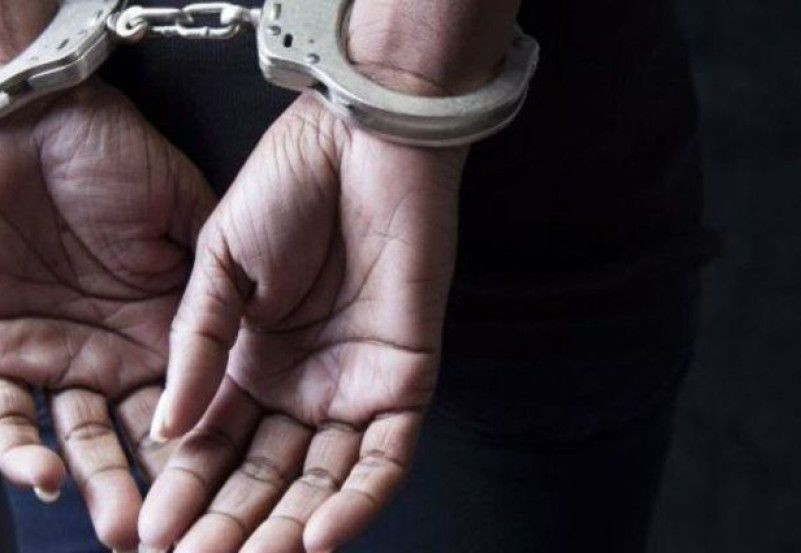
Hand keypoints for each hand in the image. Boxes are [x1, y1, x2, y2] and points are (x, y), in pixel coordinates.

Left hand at [0, 82, 214, 549]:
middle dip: (155, 487)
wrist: (34, 118)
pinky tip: (46, 474)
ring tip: (124, 526)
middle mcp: (105, 353)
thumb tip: (268, 329)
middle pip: (133, 436)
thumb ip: (219, 282)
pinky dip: (18, 447)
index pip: (189, 403)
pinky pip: (1, 413)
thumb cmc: (112, 156)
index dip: (207, 450)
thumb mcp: (186, 218)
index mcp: (158, 328)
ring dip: (95, 481)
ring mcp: (47, 355)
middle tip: (182, 534)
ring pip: (70, 438)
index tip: (235, 490)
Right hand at [138, 94, 464, 552]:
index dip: (184, 487)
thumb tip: (168, 429)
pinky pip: (385, 456)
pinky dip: (358, 499)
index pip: (214, 444)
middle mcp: (301, 383)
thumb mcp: (220, 264)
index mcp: (250, 360)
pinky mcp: (405, 379)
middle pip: (265, 473)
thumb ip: (196, 344)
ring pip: (323, 478)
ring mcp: (354, 385)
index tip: (151, 530)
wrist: (362, 142)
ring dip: (289, 527)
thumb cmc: (288, 187)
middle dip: (230, 521)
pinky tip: (320, 537)